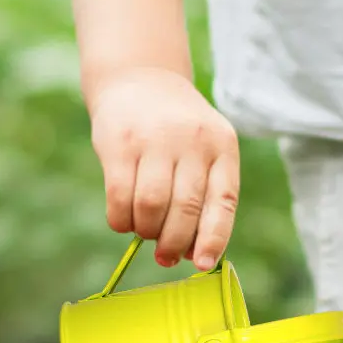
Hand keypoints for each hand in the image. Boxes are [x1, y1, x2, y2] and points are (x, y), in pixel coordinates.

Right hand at [90, 66, 239, 269]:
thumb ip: (204, 195)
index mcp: (222, 145)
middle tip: (165, 256)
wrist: (140, 77)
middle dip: (174, 243)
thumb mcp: (205, 150)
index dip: (213, 239)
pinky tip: (123, 220)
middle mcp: (192, 140)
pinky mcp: (120, 142)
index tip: (201, 264)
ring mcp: (155, 139)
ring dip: (145, 232)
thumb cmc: (177, 131)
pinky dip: (120, 220)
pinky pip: (119, 196)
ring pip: (151, 207)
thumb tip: (193, 255)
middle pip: (185, 209)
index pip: (223, 201)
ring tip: (143, 232)